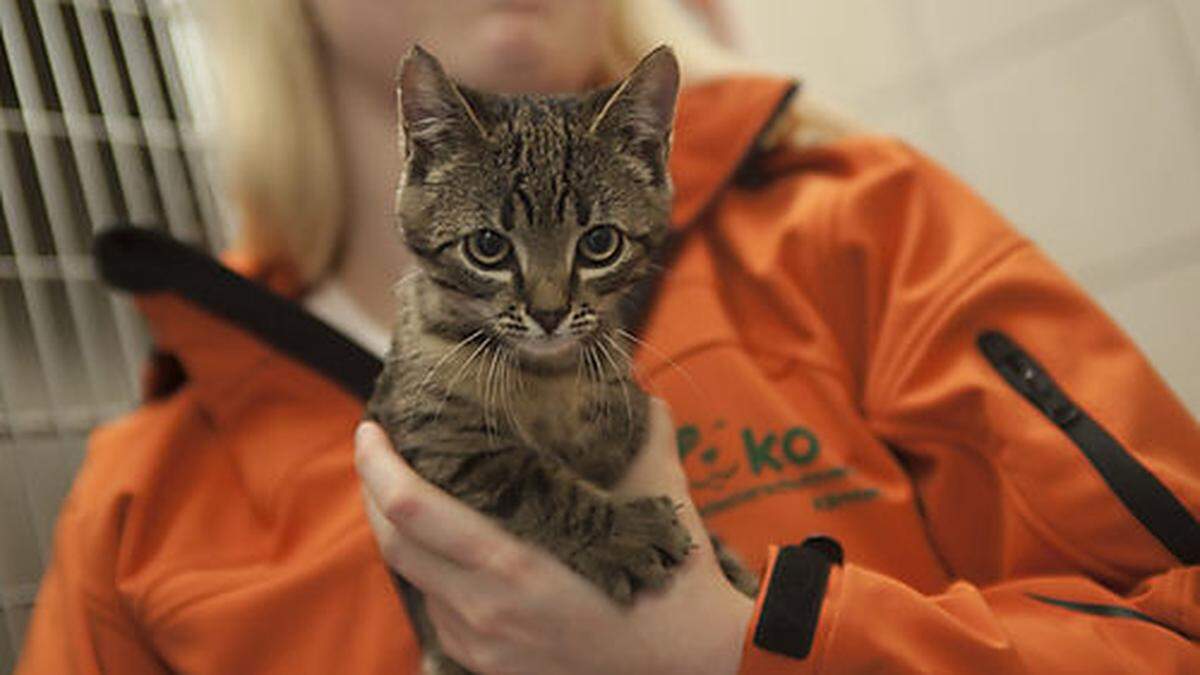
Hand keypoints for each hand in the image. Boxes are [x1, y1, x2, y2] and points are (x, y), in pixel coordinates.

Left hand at [354, 399, 753, 674]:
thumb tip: (646, 394)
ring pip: (416, 581)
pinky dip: (435, 576)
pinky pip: (441, 614)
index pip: (410, 510)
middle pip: (393, 545)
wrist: (694, 666)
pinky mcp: (492, 669)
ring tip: (415, 496)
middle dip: (374, 493)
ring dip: (405, 536)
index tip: (370, 430)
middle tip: (380, 453)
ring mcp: (483, 646)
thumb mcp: (661, 500)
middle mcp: (484, 609)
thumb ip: (649, 438)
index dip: (376, 466)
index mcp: (512, 564)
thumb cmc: (675, 584)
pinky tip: (454, 553)